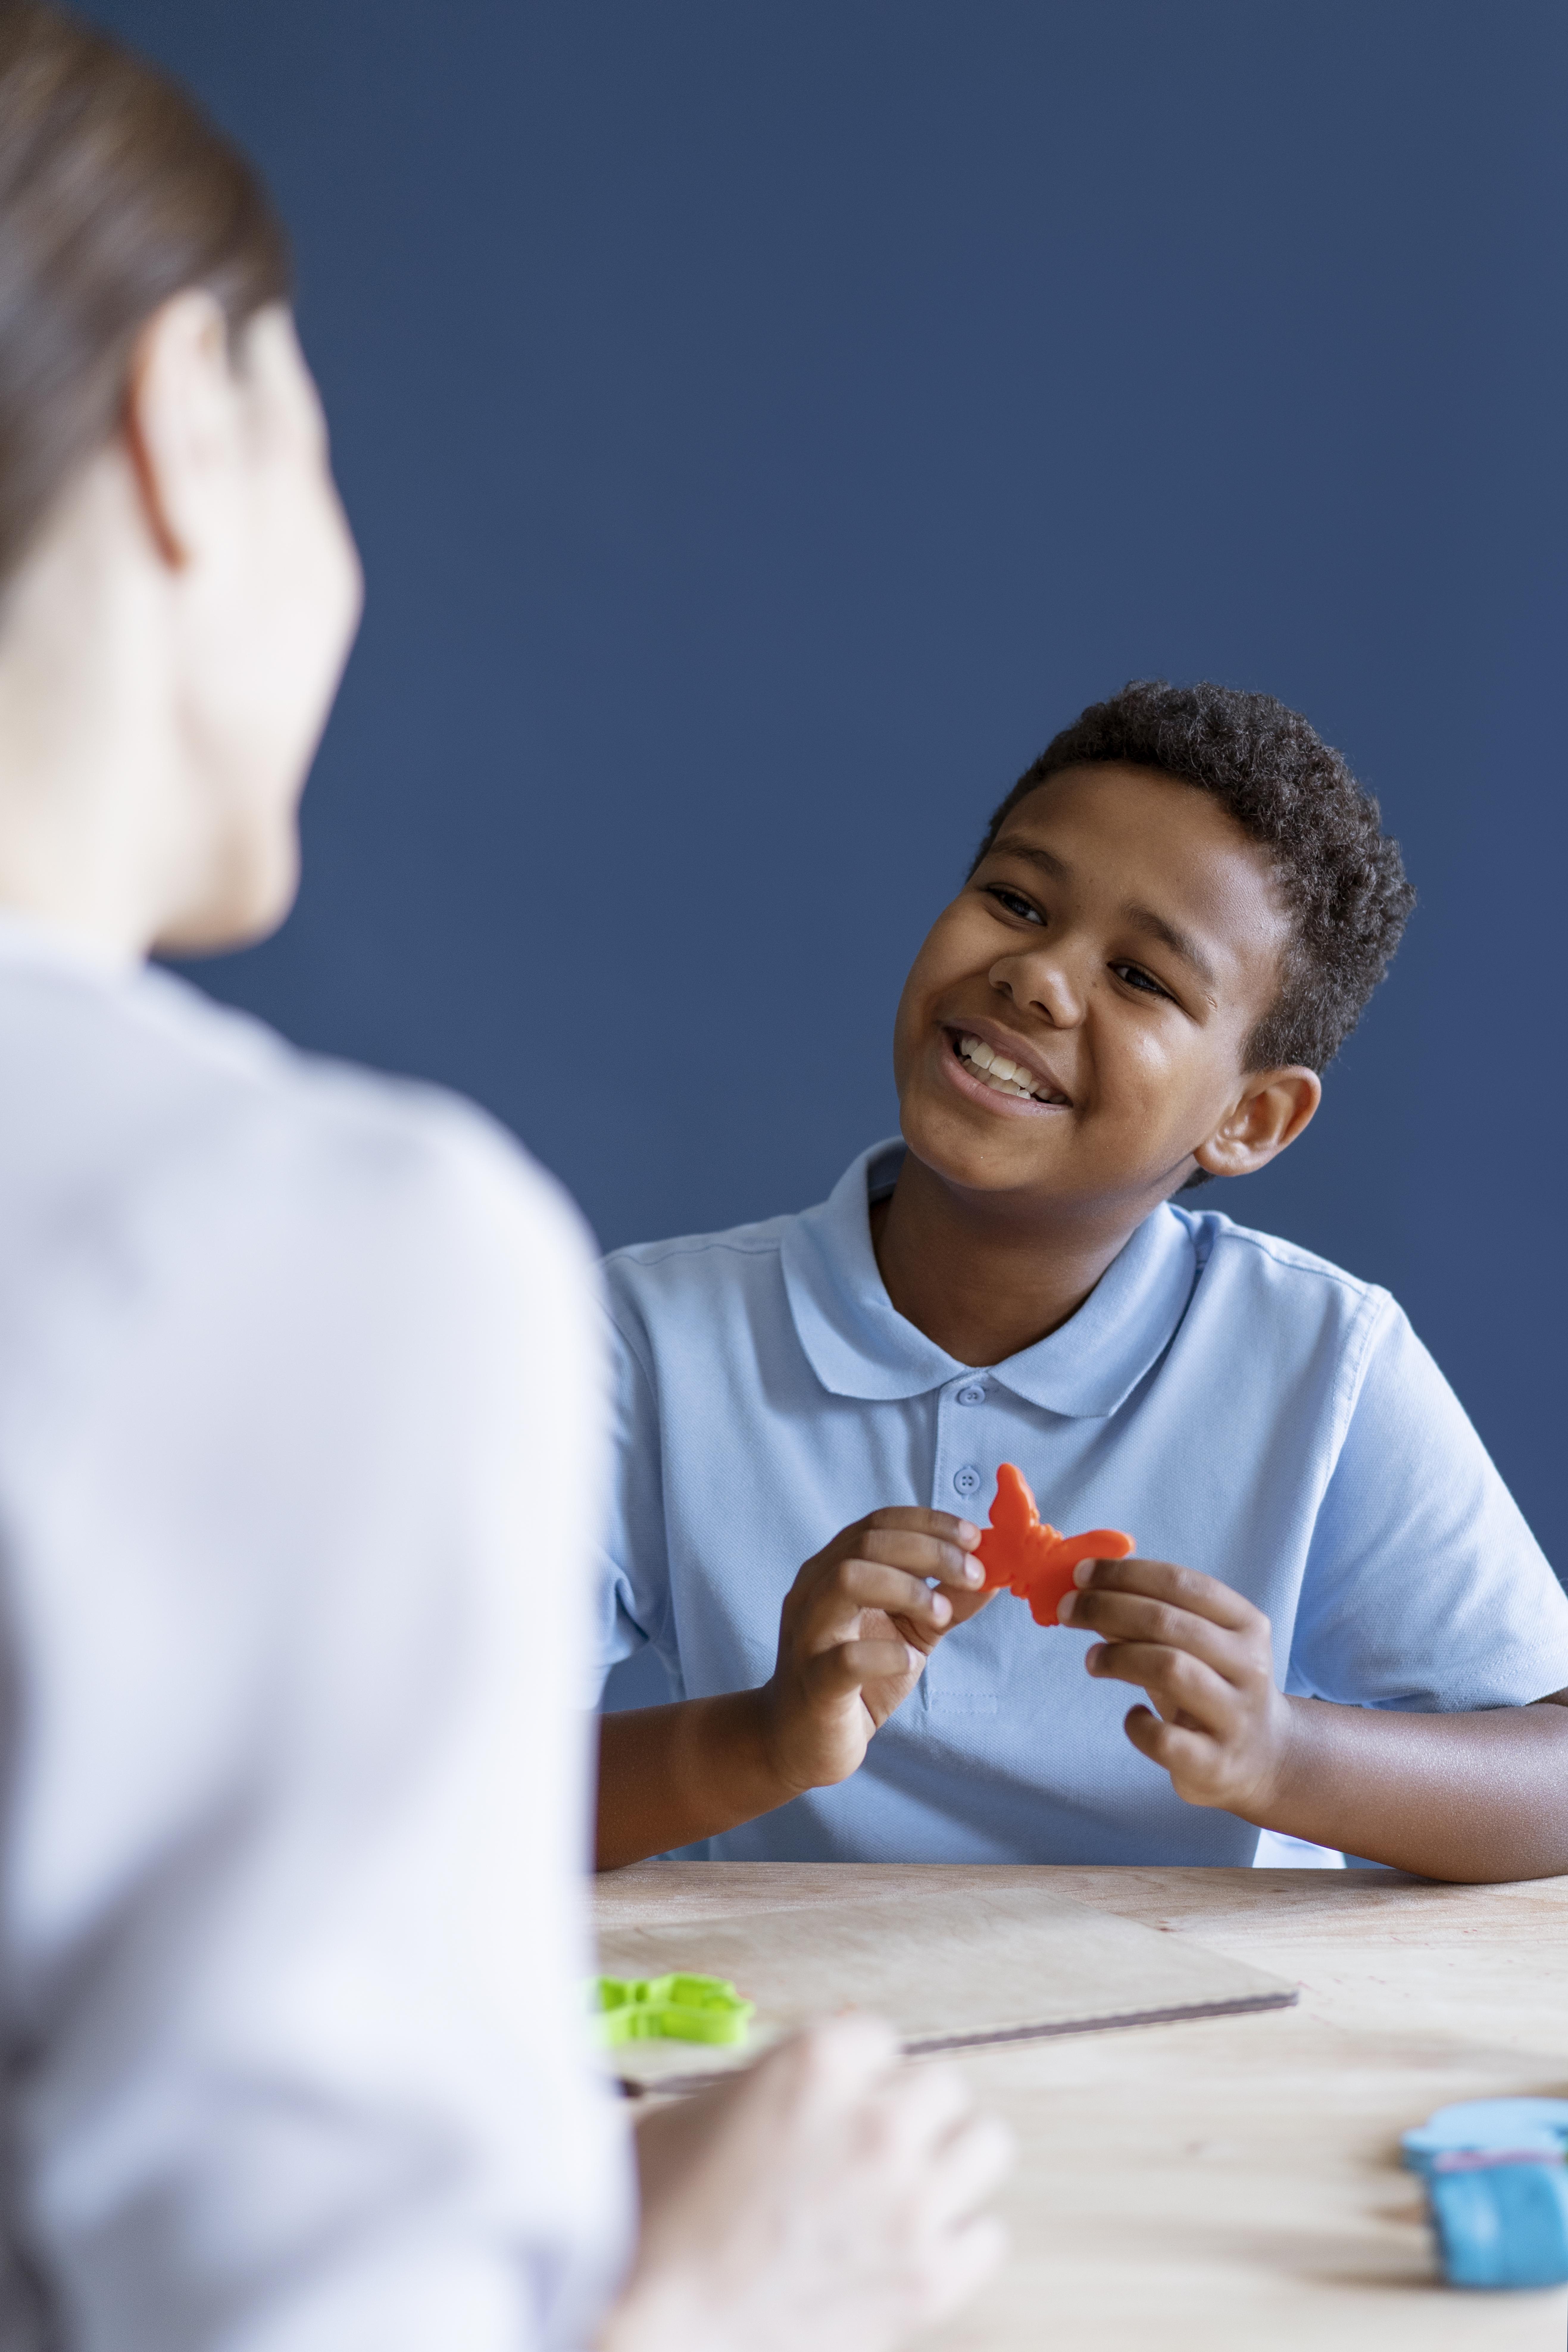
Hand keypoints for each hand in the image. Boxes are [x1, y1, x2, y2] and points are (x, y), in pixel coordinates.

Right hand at [605, 2015, 1011, 2351]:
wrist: (648, 2320)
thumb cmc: (656, 2213)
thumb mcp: (707, 2108)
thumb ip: (780, 2083)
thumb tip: (833, 2076)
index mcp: (815, 2064)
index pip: (878, 2037)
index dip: (855, 2073)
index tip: (836, 2101)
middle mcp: (875, 2123)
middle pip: (943, 2086)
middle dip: (908, 2110)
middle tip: (871, 2144)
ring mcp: (908, 2203)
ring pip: (985, 2146)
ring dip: (947, 2160)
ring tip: (906, 2186)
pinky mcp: (925, 2279)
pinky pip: (987, 2236)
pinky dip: (957, 2237)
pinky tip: (913, 2245)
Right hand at [760, 1509, 990, 1792]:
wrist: (800, 1742)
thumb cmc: (856, 1679)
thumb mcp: (909, 1634)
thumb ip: (945, 1603)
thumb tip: (992, 1576)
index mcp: (833, 1570)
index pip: (879, 1523)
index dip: (930, 1523)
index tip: (974, 1537)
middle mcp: (813, 1592)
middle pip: (867, 1543)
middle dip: (929, 1551)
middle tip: (972, 1574)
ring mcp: (808, 1636)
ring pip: (846, 1580)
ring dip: (906, 1589)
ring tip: (940, 1615)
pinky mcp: (814, 1684)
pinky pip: (846, 1658)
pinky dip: (887, 1654)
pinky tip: (910, 1661)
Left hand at [1058, 1554, 1291, 1815]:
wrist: (1263, 1757)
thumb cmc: (1213, 1687)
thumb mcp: (1195, 1646)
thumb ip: (1149, 1618)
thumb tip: (1087, 1589)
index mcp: (1247, 1625)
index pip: (1182, 1583)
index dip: (1125, 1574)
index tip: (1081, 1574)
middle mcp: (1249, 1667)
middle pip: (1167, 1622)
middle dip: (1106, 1608)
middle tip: (1068, 1609)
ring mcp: (1236, 1717)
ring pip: (1169, 1669)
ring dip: (1117, 1657)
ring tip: (1092, 1660)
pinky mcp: (1216, 1763)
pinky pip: (1163, 1738)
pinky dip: (1136, 1724)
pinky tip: (1132, 1716)